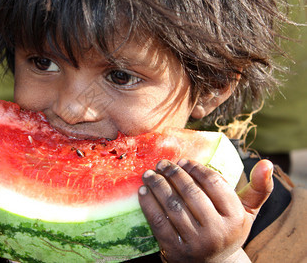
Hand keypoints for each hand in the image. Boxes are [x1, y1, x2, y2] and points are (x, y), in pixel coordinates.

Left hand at [138, 159, 272, 262]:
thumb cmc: (228, 230)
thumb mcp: (246, 212)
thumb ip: (258, 189)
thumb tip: (268, 163)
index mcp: (235, 218)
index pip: (213, 183)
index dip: (196, 168)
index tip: (183, 161)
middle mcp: (217, 232)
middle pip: (191, 193)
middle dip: (174, 174)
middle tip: (163, 163)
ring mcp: (195, 242)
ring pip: (172, 206)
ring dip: (157, 185)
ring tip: (149, 174)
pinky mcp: (175, 250)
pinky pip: (158, 222)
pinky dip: (148, 204)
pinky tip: (142, 191)